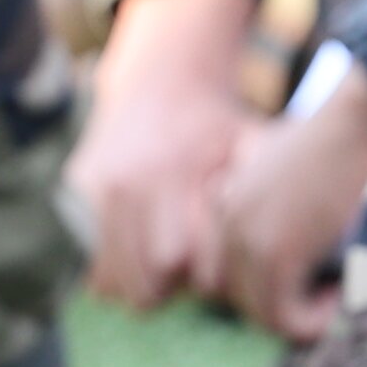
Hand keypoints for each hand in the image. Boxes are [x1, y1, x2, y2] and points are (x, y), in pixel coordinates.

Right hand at [76, 0, 266, 314]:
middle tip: (187, 266)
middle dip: (169, 288)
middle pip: (143, 285)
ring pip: (109, 283)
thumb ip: (264, 196)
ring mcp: (91, 192)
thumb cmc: (218, 123)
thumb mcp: (254, 147)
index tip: (212, 265)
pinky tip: (136, 247)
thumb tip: (296, 252)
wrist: (160, 78)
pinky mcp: (71, 195)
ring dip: (138, 282)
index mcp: (170, 173)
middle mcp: (124, 184)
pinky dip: (111, 269)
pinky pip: (87, 265)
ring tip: (161, 255)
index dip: (199, 278)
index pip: (175, 264)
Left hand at [211, 77, 366, 340]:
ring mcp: (246, 237)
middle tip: (336, 291)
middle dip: (289, 308)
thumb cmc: (347, 142)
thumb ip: (278, 216)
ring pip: (262, 314)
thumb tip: (296, 271)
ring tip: (343, 294)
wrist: (366, 113)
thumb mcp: (295, 176)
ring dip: (304, 319)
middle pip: (244, 299)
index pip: (233, 278)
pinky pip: (283, 318)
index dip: (276, 289)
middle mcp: (227, 222)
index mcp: (227, 205)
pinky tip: (342, 299)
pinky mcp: (276, 252)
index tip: (318, 277)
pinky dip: (314, 323)